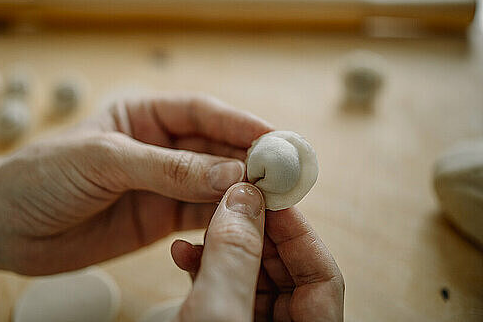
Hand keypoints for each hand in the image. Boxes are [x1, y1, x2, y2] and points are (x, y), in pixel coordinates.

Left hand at [0, 94, 272, 274]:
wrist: (6, 225)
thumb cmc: (43, 175)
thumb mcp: (106, 161)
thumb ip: (169, 169)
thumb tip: (233, 174)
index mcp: (142, 115)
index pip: (201, 113)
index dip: (240, 123)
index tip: (275, 138)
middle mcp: (157, 146)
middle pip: (214, 148)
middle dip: (249, 159)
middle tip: (286, 173)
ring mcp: (159, 184)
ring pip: (212, 183)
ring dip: (242, 190)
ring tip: (276, 200)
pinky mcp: (157, 219)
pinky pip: (198, 215)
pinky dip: (222, 218)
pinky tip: (243, 221)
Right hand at [171, 183, 343, 321]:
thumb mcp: (217, 311)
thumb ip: (235, 254)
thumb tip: (245, 198)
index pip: (323, 276)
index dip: (297, 231)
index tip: (269, 196)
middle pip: (284, 269)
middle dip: (254, 231)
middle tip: (231, 201)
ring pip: (249, 273)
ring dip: (222, 245)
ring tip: (199, 227)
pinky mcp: (222, 320)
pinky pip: (222, 287)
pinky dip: (204, 267)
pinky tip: (181, 252)